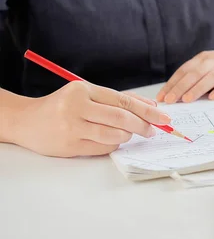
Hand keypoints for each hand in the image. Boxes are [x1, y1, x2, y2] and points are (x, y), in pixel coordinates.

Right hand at [12, 82, 170, 156]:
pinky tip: (112, 141)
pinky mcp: (70, 145)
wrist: (26, 121)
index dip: (147, 111)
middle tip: (152, 131)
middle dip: (142, 125)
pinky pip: (103, 148)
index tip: (163, 118)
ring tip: (128, 134)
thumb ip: (118, 99)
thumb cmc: (63, 106)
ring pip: (114, 135)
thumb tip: (151, 106)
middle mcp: (76, 106)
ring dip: (127, 136)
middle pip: (121, 118)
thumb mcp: (88, 95)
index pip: (123, 100)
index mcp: (83, 89)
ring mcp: (72, 127)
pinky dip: (114, 146)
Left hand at [156, 47, 213, 102]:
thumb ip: (196, 77)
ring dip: (197, 88)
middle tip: (170, 100)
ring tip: (187, 99)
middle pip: (195, 73)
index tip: (162, 97)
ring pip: (210, 77)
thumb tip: (176, 96)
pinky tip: (213, 97)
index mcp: (203, 58)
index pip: (184, 70)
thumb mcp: (210, 66)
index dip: (172, 83)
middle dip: (180, 87)